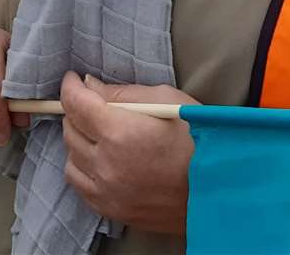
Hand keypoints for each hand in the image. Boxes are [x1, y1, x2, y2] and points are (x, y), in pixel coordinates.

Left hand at [60, 72, 197, 235]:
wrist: (218, 191)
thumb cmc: (199, 141)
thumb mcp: (167, 100)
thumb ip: (123, 93)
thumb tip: (91, 86)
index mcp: (119, 132)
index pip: (76, 103)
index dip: (70, 87)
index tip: (73, 80)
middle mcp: (107, 164)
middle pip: (70, 128)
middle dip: (77, 110)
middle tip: (92, 102)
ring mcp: (107, 190)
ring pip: (71, 156)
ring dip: (79, 139)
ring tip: (99, 131)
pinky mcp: (111, 208)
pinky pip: (79, 182)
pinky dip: (82, 166)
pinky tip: (100, 157)